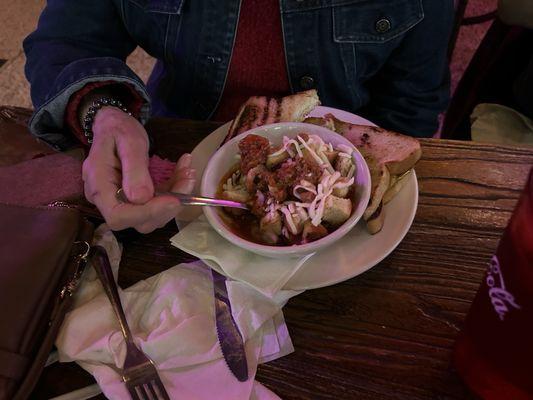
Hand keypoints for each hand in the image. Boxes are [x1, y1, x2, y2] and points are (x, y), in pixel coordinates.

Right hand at [82, 107, 194, 232]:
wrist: (113, 125)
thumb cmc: (117, 129)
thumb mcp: (128, 140)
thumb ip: (134, 168)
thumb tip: (142, 198)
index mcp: (99, 186)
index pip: (119, 216)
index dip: (147, 213)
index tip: (173, 200)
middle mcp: (107, 200)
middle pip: (139, 221)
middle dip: (168, 206)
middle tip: (188, 179)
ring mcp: (122, 202)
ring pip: (153, 215)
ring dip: (176, 197)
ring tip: (188, 172)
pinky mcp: (136, 199)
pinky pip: (157, 203)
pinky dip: (174, 190)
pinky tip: (184, 172)